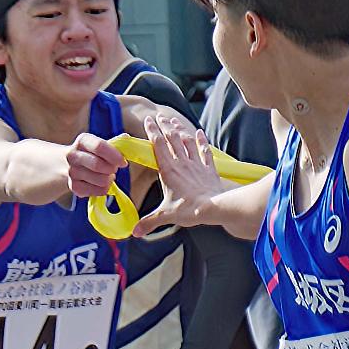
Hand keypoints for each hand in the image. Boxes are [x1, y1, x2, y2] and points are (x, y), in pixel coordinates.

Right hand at [64, 133, 125, 199]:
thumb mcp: (99, 143)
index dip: (114, 156)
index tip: (123, 162)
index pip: (99, 147)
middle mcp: (73, 156)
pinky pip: (99, 191)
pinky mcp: (74, 187)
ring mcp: (71, 172)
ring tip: (106, 174)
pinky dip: (105, 188)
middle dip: (112, 168)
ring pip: (101, 180)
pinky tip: (100, 182)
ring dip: (109, 179)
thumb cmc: (90, 153)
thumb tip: (127, 138)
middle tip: (114, 168)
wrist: (67, 164)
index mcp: (82, 141)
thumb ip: (114, 143)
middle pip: (98, 165)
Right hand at [135, 108, 224, 235]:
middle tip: (160, 116)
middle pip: (172, 138)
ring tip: (174, 121)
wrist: (213, 207)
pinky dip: (202, 141)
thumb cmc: (189, 209)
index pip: (158, 145)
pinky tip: (199, 133)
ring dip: (180, 130)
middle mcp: (181, 163)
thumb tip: (134, 232)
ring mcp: (196, 164)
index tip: (148, 120)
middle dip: (165, 126)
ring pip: (187, 141)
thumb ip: (149, 222)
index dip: (152, 131)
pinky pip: (204, 151)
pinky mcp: (208, 168)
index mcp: (168, 170)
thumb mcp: (165, 215)